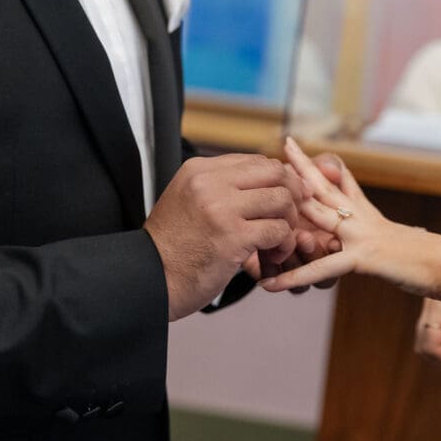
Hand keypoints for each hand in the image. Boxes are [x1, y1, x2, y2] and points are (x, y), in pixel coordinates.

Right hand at [145, 154, 304, 320]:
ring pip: (282, 200)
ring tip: (278, 241)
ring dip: (289, 222)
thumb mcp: (189, 201)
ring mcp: (221, 208)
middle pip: (275, 173)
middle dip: (292, 194)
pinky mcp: (233, 236)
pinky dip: (283, 244)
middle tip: (291, 217)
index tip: (286, 198)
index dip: (278, 180)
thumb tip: (267, 179)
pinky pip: (279, 230)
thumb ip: (221, 187)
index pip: (256, 161)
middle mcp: (210, 182)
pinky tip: (272, 256)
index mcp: (199, 170)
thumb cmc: (173, 247)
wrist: (148, 279)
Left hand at [258, 137, 440, 299]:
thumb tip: (399, 239)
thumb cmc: (434, 260)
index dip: (321, 164)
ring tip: (259, 206)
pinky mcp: (362, 258)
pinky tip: (271, 284)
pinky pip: (320, 269)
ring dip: (287, 212)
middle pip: (324, 187)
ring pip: (317, 217)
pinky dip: (294, 278)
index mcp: (370, 215)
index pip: (341, 181)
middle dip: (301, 166)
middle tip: (281, 145)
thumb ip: (391, 238)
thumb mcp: (406, 241)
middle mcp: (362, 219)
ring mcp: (360, 235)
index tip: (302, 146)